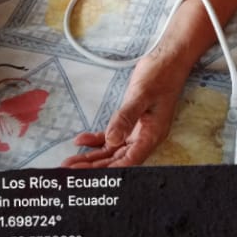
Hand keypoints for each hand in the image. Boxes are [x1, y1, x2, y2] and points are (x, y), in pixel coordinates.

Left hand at [62, 52, 188, 167]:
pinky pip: (111, 136)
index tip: (86, 176)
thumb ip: (126, 117)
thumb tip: (111, 140)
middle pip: (117, 160)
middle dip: (94, 167)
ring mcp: (137, 130)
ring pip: (112, 150)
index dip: (108, 171)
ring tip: (70, 162)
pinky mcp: (130, 121)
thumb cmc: (161, 75)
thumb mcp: (142, 95)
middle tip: (69, 170)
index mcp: (151, 134)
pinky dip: (96, 140)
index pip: (128, 161)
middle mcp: (144, 137)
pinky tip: (80, 140)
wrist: (168, 60)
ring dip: (92, 157)